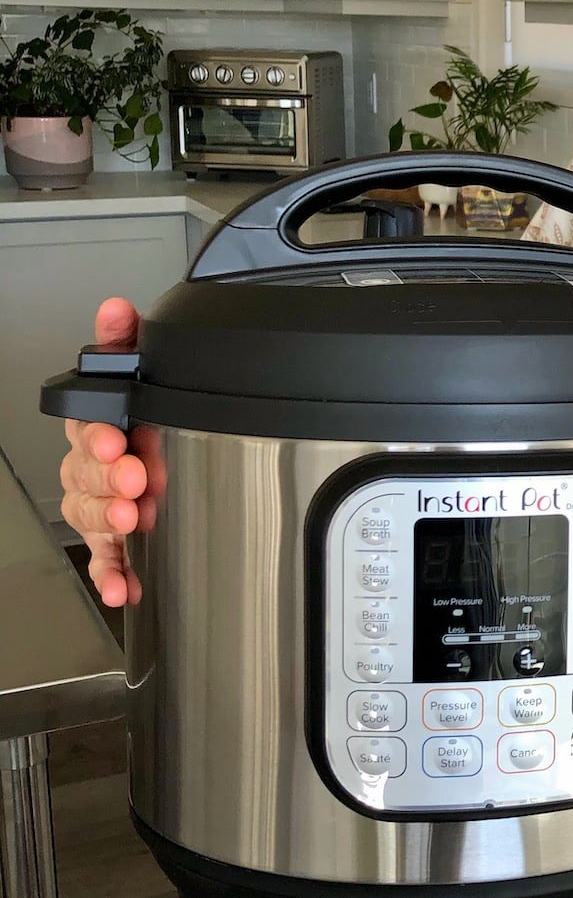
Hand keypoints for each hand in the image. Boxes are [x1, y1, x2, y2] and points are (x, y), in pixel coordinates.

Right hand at [59, 298, 155, 607]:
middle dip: (109, 479)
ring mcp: (99, 507)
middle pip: (85, 476)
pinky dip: (113, 576)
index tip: (118, 441)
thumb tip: (117, 309)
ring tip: (135, 520)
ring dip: (110, 521)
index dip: (98, 436)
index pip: (86, 429)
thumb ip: (128, 342)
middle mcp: (91, 469)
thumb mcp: (143, 373)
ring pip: (91, 517)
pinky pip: (106, 561)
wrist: (161, 459)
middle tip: (134, 479)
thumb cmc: (144, 418)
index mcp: (98, 427)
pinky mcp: (113, 542)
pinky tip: (125, 588)